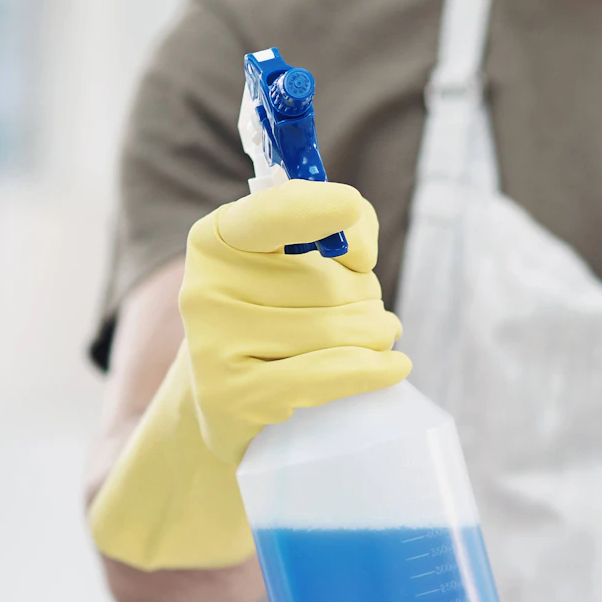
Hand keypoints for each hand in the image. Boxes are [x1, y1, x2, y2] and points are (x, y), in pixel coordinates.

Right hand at [179, 179, 409, 463]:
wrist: (226, 395)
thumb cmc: (275, 312)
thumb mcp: (293, 259)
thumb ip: (336, 229)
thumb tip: (358, 255)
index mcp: (217, 239)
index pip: (270, 214)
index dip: (314, 206)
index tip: (348, 205)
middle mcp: (206, 287)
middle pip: (327, 282)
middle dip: (366, 295)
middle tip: (365, 309)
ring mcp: (215, 345)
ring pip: (337, 329)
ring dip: (376, 333)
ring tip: (376, 336)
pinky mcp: (234, 396)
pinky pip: (326, 374)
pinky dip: (372, 369)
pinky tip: (395, 366)